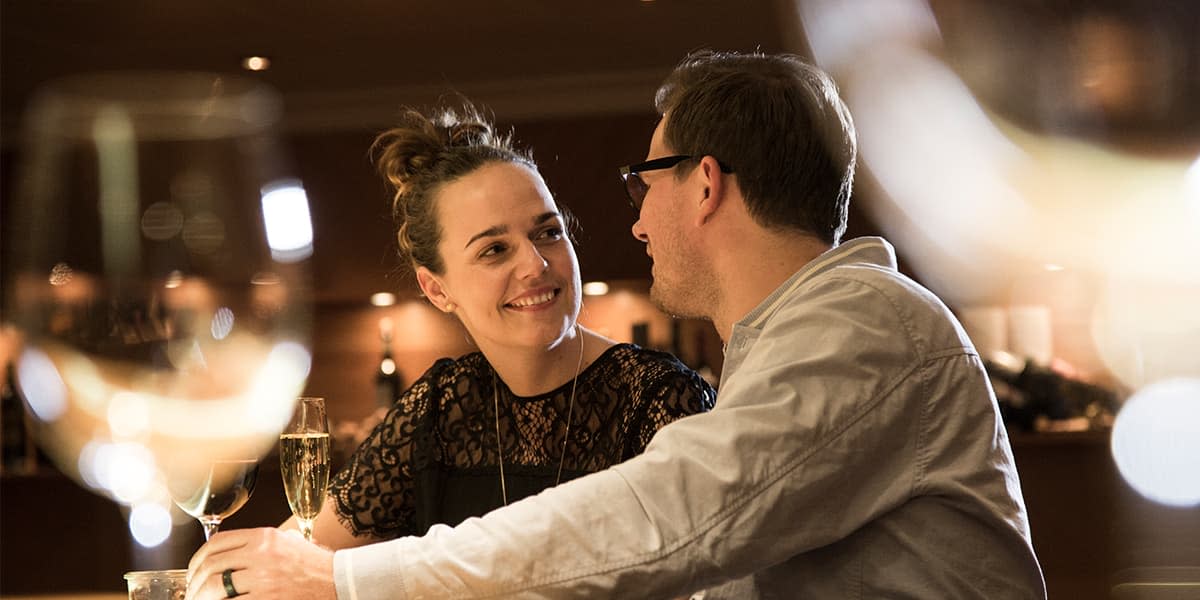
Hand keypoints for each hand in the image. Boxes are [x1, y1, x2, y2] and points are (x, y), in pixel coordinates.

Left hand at [187, 527, 335, 599]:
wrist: (337, 580)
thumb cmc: (314, 565)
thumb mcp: (288, 542)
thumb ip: (261, 542)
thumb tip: (230, 551)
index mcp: (264, 537)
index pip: (217, 543)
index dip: (197, 559)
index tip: (194, 571)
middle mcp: (261, 554)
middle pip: (212, 566)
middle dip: (195, 582)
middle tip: (192, 592)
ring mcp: (263, 578)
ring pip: (217, 587)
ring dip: (201, 597)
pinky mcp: (266, 599)